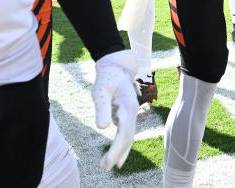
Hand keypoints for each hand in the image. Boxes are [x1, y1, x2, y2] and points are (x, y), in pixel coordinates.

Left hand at [92, 49, 139, 169]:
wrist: (115, 67)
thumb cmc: (107, 78)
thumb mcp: (101, 91)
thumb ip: (102, 108)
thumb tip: (102, 128)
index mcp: (128, 106)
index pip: (124, 133)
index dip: (116, 149)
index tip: (107, 161)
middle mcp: (132, 113)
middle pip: (127, 138)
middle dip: (116, 154)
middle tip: (104, 168)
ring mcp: (130, 115)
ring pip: (128, 138)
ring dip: (119, 153)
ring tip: (106, 167)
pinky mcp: (126, 116)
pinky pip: (126, 135)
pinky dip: (122, 147)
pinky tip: (117, 159)